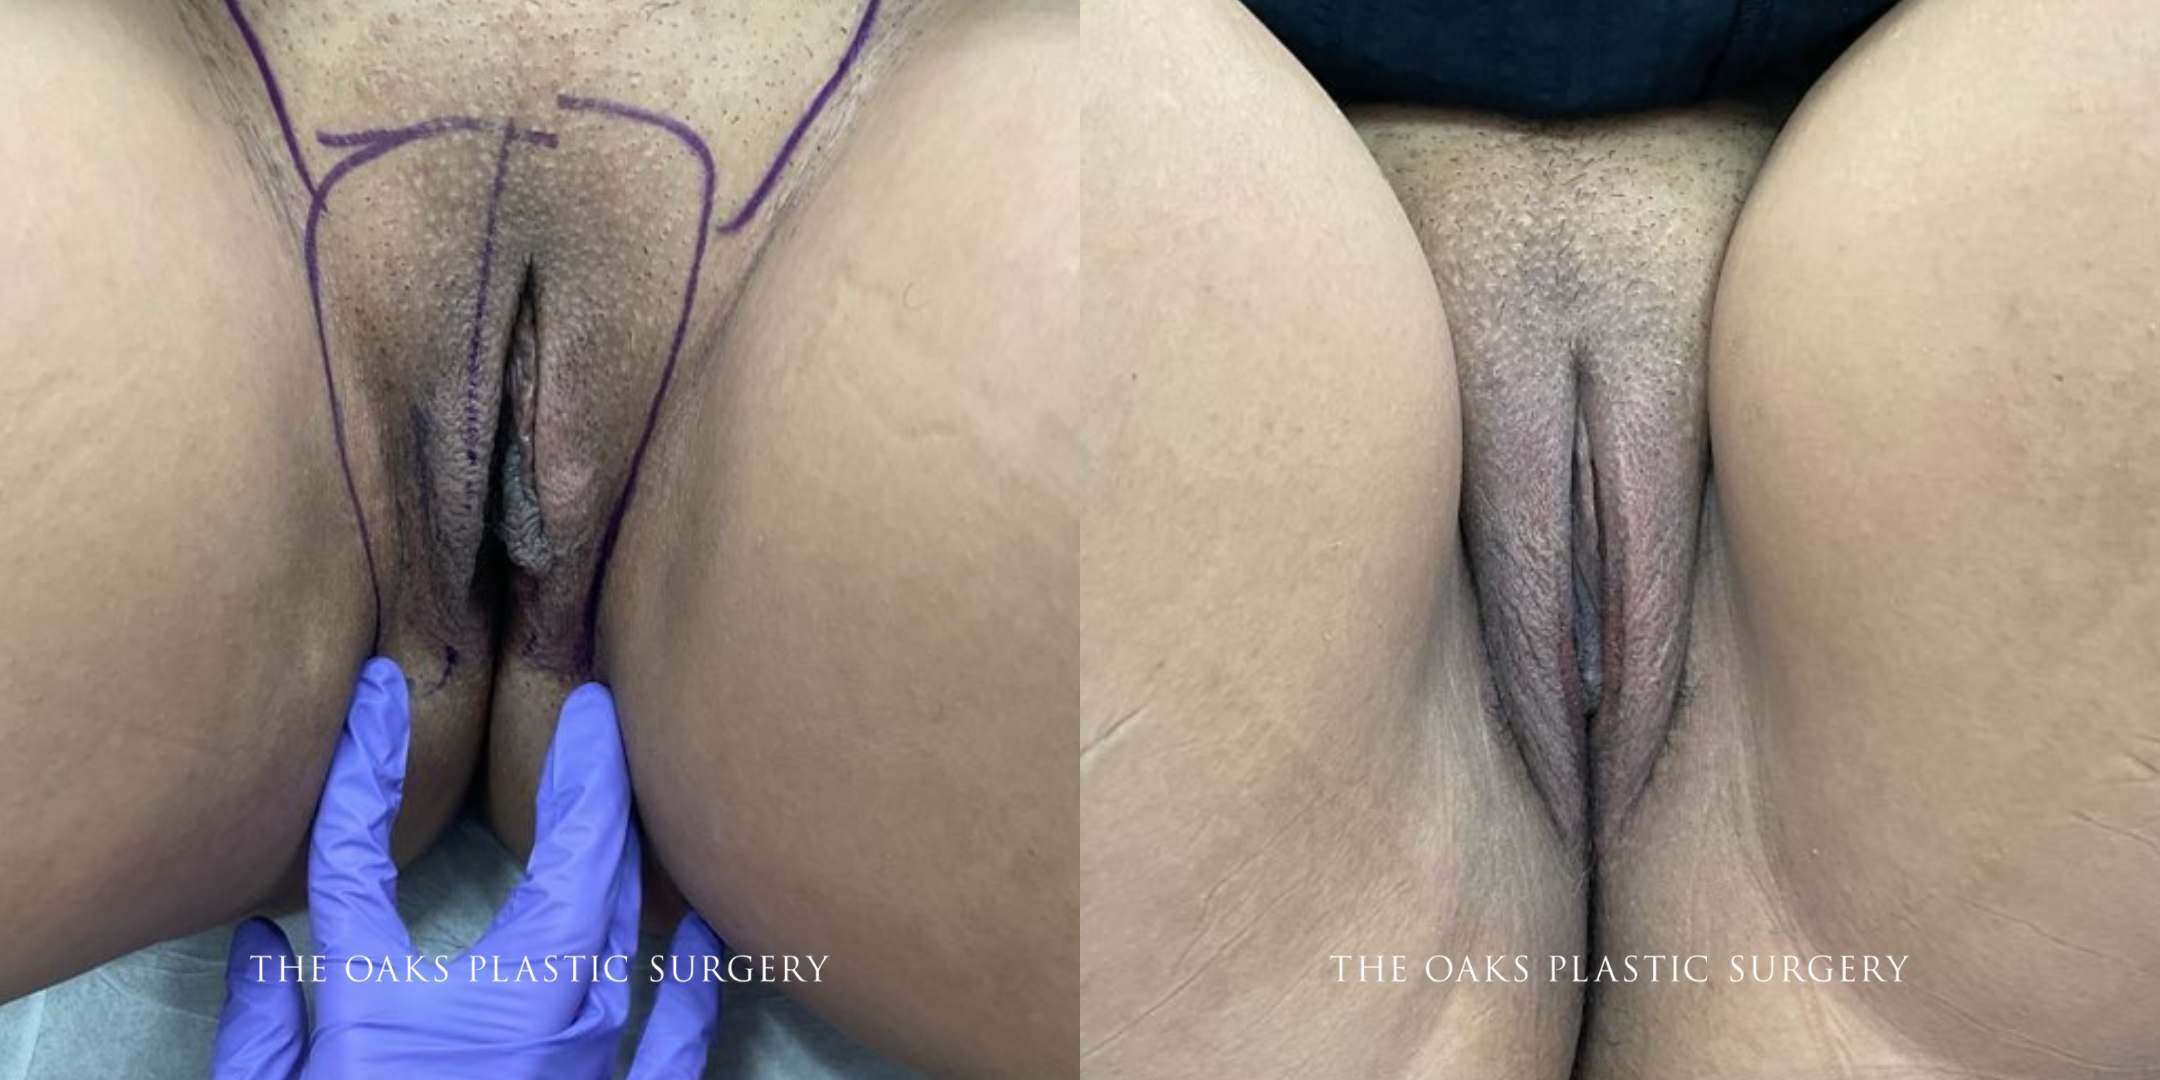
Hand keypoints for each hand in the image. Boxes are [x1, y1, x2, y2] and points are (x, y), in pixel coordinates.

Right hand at [211, 658, 724, 1078]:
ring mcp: (581, 1073)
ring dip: (632, 859)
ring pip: (628, 936)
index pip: (362, 863)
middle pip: (566, 869)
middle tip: (594, 706)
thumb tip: (261, 946)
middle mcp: (515, 1025)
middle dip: (585, 776)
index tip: (374, 694)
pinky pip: (677, 1047)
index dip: (358, 772)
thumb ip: (262, 1027)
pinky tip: (709, 935)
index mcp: (403, 1013)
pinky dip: (697, 988)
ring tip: (635, 791)